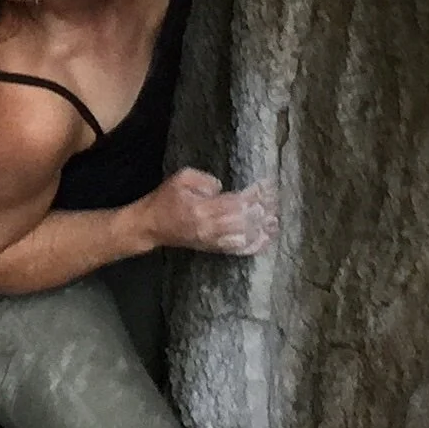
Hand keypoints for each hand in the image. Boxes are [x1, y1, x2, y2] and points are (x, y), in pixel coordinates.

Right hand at [140, 168, 277, 256]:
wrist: (152, 226)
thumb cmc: (165, 199)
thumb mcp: (181, 178)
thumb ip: (204, 179)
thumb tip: (223, 188)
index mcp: (201, 209)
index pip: (235, 202)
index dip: (254, 195)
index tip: (268, 187)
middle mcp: (209, 227)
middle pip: (243, 220)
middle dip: (262, 211)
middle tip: (276, 203)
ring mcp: (212, 240)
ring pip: (242, 237)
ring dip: (261, 230)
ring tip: (276, 221)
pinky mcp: (212, 248)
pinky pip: (236, 250)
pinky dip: (252, 246)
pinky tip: (265, 241)